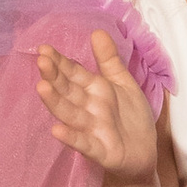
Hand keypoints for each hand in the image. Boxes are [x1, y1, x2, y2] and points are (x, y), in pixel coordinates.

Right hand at [37, 29, 159, 186]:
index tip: (45, 49)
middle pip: (68, 91)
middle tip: (41, 61)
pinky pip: (84, 144)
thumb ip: (109, 60)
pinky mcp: (101, 151)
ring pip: (71, 114)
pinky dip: (71, 138)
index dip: (60, 63)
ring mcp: (92, 130)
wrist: (145, 154)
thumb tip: (97, 31)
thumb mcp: (123, 84)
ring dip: (56, 103)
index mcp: (94, 90)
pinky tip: (57, 131)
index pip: (73, 74)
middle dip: (55, 77)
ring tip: (41, 89)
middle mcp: (89, 108)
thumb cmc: (131, 119)